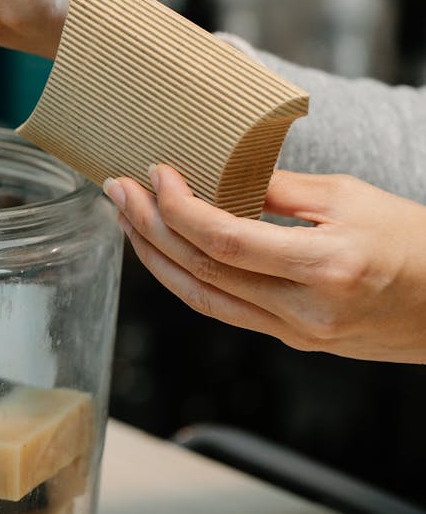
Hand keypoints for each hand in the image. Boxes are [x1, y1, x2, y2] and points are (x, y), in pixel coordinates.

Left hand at [103, 167, 425, 363]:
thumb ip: (279, 190)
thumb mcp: (349, 197)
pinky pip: (227, 310)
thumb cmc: (413, 242)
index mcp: (323, 267)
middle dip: (149, 228)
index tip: (156, 173)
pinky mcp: (295, 340)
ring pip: (204, 301)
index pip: (225, 241)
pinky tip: (168, 250)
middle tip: (118, 189)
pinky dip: (188, 278)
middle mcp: (304, 311)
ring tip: (128, 218)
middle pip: (202, 273)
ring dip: (156, 258)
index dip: (179, 208)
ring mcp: (297, 333)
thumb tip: (219, 174)